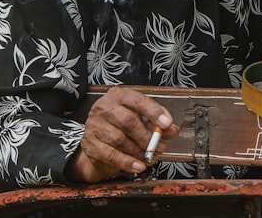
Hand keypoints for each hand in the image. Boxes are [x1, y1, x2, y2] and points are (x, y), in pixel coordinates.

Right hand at [64, 87, 178, 182]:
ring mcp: (95, 125)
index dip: (154, 112)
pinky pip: (111, 155)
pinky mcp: (90, 144)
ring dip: (139, 151)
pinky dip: (128, 162)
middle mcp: (104, 107)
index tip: (167, 123)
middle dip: (147, 137)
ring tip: (150, 157)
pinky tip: (139, 165)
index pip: (138, 100)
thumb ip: (156, 124)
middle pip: (128, 121)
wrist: (98, 144)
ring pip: (120, 139)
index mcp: (119, 96)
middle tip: (160, 147)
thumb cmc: (120, 127)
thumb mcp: (139, 120)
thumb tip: (171, 130)